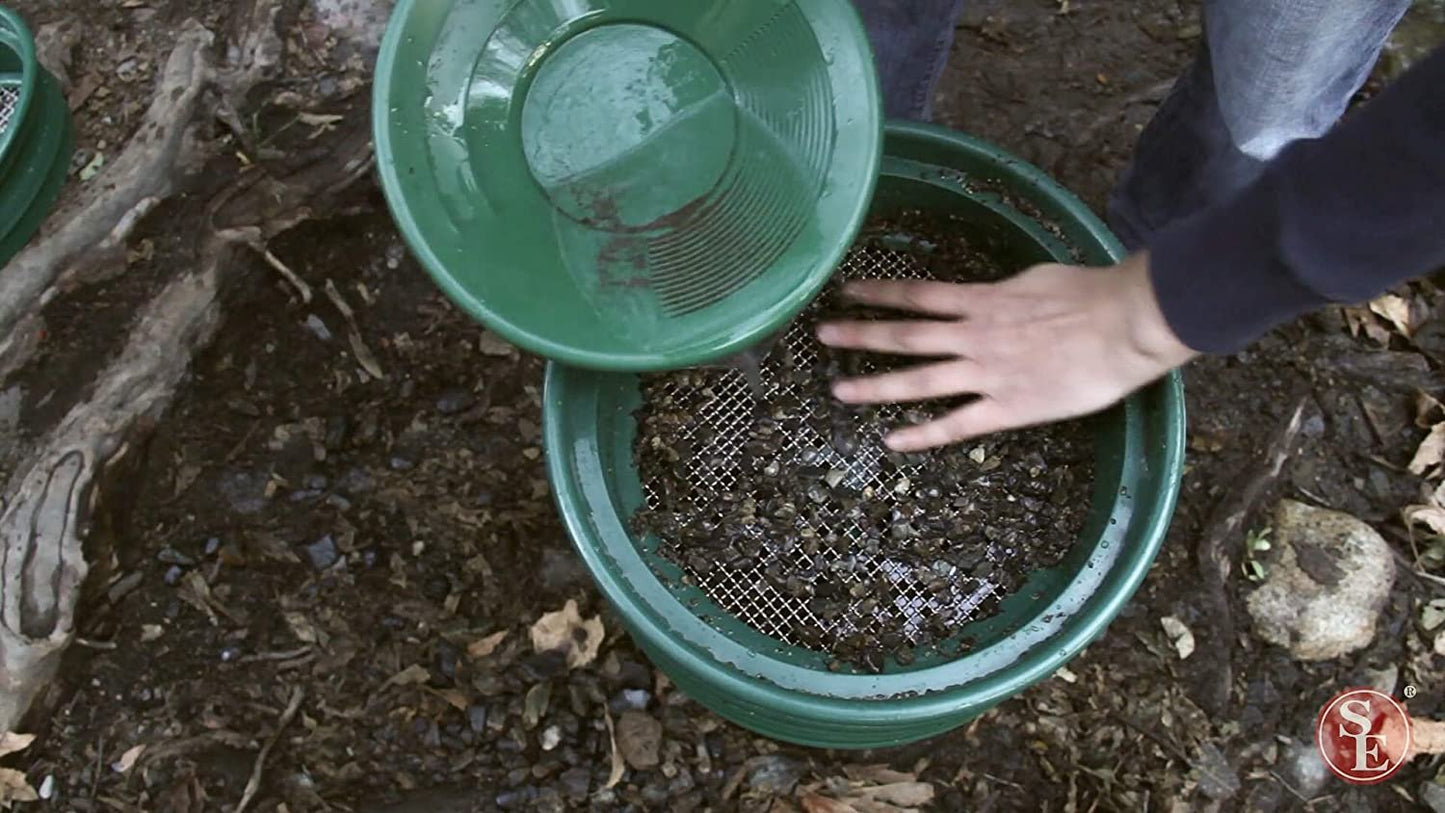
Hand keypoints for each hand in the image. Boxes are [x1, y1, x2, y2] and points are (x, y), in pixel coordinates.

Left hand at [815, 252, 1195, 451]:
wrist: (1125, 324)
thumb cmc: (1091, 295)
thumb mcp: (1036, 280)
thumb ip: (1003, 293)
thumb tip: (987, 296)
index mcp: (983, 302)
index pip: (918, 295)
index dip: (879, 293)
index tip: (846, 292)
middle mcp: (974, 336)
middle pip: (905, 336)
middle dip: (859, 336)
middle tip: (822, 337)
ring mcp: (986, 374)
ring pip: (918, 381)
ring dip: (874, 386)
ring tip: (837, 391)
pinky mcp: (1007, 408)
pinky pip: (956, 425)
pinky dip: (922, 434)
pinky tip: (892, 440)